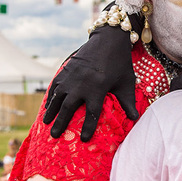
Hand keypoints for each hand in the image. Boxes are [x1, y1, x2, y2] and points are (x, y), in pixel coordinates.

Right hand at [43, 25, 137, 140]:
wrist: (108, 40)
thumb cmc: (120, 63)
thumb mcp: (126, 83)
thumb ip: (128, 102)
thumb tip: (135, 119)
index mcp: (97, 89)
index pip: (91, 113)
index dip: (87, 127)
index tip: (83, 140)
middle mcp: (81, 84)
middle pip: (68, 108)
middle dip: (61, 123)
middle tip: (55, 136)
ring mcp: (71, 76)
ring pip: (58, 97)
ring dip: (51, 111)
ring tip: (46, 123)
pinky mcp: (66, 69)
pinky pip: (55, 86)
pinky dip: (50, 96)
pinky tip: (48, 105)